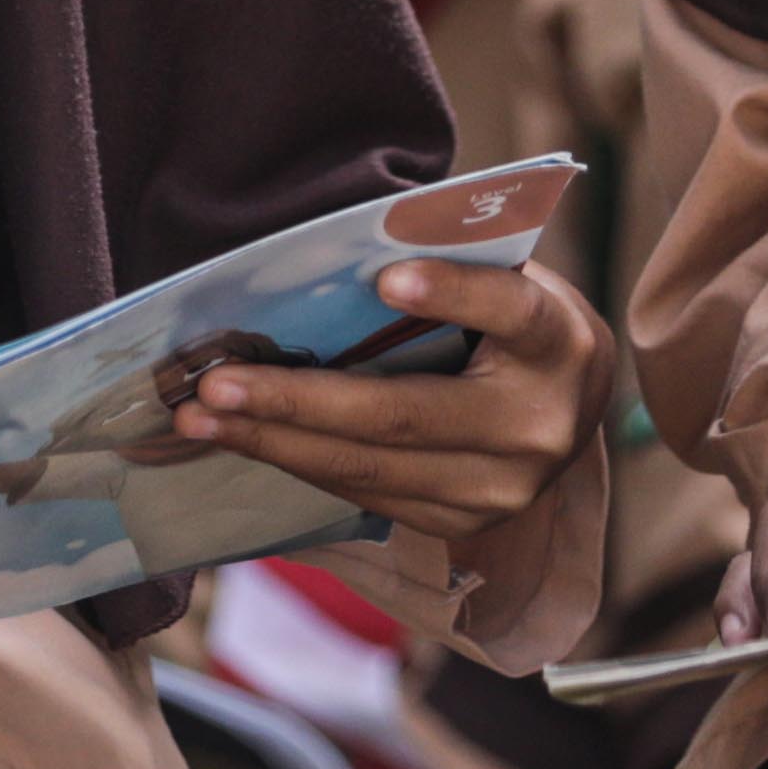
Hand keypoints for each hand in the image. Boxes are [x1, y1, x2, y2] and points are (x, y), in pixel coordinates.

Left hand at [164, 254, 602, 532]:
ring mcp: (501, 488)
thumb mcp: (502, 272)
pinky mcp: (462, 519)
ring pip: (371, 465)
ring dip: (273, 440)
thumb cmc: (510, 315)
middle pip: (409, 413)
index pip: (512, 311)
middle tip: (216, 380)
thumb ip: (443, 259)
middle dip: (299, 399)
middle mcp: (539, 426)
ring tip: (199, 415)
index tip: (387, 279)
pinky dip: (294, 460)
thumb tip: (334, 249)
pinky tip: (239, 436)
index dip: (454, 293)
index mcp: (558, 342)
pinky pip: (364, 492)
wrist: (567, 403)